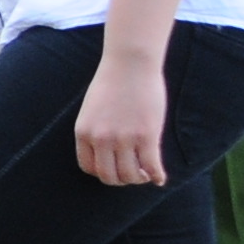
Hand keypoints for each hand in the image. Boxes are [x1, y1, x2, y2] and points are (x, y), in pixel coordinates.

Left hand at [74, 48, 170, 187]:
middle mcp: (101, 139)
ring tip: (145, 173)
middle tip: (133, 174)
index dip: (102, 172)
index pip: (88, 167)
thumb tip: (105, 153)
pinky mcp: (147, 136)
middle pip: (109, 176)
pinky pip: (152, 167)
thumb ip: (95, 131)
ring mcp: (124, 139)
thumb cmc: (112, 83)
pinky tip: (160, 178)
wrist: (130, 63)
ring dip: (139, 178)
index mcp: (84, 132)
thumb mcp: (92, 109)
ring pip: (130, 175)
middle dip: (121, 179)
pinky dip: (157, 176)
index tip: (114, 168)